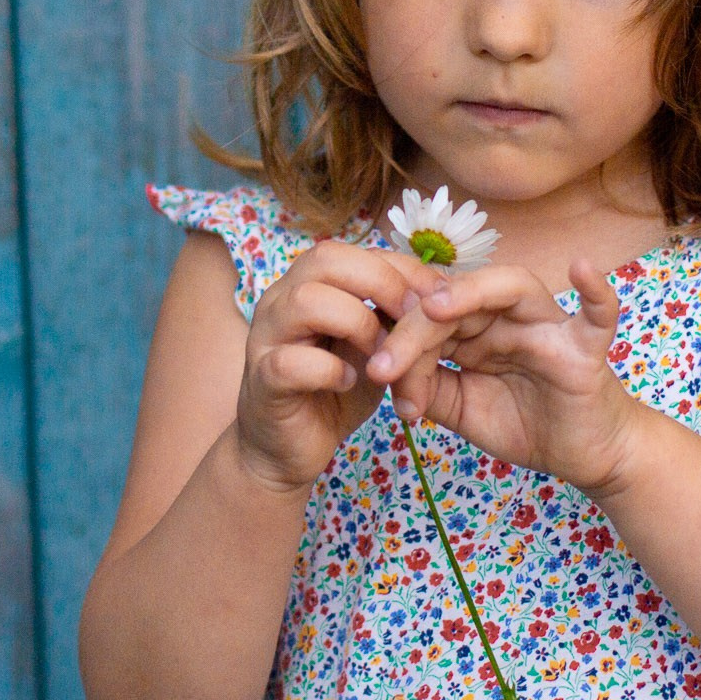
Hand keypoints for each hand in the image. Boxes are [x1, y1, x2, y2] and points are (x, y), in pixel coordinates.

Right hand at [236, 241, 448, 495]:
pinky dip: (329, 370)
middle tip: (414, 317)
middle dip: (381, 283)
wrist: (288, 448)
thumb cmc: (332, 389)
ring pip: (306, 301)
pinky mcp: (262, 381)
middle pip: (325, 259)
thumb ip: (388, 316)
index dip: (399, 267)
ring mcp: (264, 338)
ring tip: (382, 356)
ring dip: (358, 324)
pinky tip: (348, 383)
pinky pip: (290, 362)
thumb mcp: (370, 346)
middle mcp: (278, 300)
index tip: (438, 295)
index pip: (351, 251)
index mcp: (305, 284)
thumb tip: (433, 291)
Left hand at [365, 255, 645, 497]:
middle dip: (414, 330)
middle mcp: (508, 317)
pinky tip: (582, 270)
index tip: (370, 368)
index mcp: (476, 327)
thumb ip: (427, 386)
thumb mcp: (461, 407)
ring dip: (471, 292)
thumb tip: (385, 373)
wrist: (583, 455)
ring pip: (512, 288)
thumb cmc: (524, 422)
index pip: (428, 314)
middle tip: (382, 367)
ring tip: (435, 308)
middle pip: (458, 299)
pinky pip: (598, 315)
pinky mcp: (586, 349)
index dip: (396, 334)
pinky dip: (596, 291)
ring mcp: (548, 327)